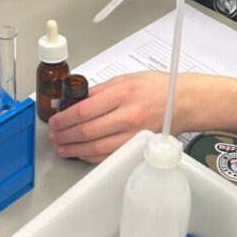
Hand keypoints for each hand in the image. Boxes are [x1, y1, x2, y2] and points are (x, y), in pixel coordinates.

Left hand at [47, 72, 172, 163]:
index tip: (54, 121)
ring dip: (74, 149)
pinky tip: (81, 153)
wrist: (182, 101)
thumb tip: (75, 102)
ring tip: (62, 147)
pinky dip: (91, 157)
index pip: (84, 110)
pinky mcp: (137, 146)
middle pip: (87, 131)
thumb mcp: (124, 79)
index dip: (64, 119)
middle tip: (54, 135)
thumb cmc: (156, 88)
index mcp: (122, 94)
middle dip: (65, 135)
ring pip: (96, 148)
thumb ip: (98, 91)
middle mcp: (128, 115)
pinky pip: (109, 156)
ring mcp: (133, 133)